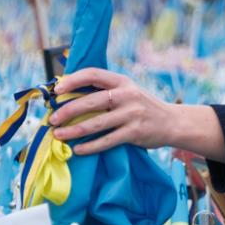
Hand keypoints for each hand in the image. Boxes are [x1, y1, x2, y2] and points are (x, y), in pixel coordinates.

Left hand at [50, 67, 190, 155]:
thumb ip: (106, 90)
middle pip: (91, 101)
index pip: (93, 74)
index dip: (73, 80)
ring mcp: (131, 114)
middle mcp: (127, 95)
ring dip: (74, 130)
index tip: (58, 89)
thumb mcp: (128, 91)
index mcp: (122, 81)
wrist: (172, 122)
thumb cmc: (142, 106)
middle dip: (68, 110)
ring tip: (59, 135)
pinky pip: (107, 141)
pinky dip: (90, 146)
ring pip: (96, 123)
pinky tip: (78, 150)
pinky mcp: (135, 133)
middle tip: (52, 119)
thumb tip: (69, 94)